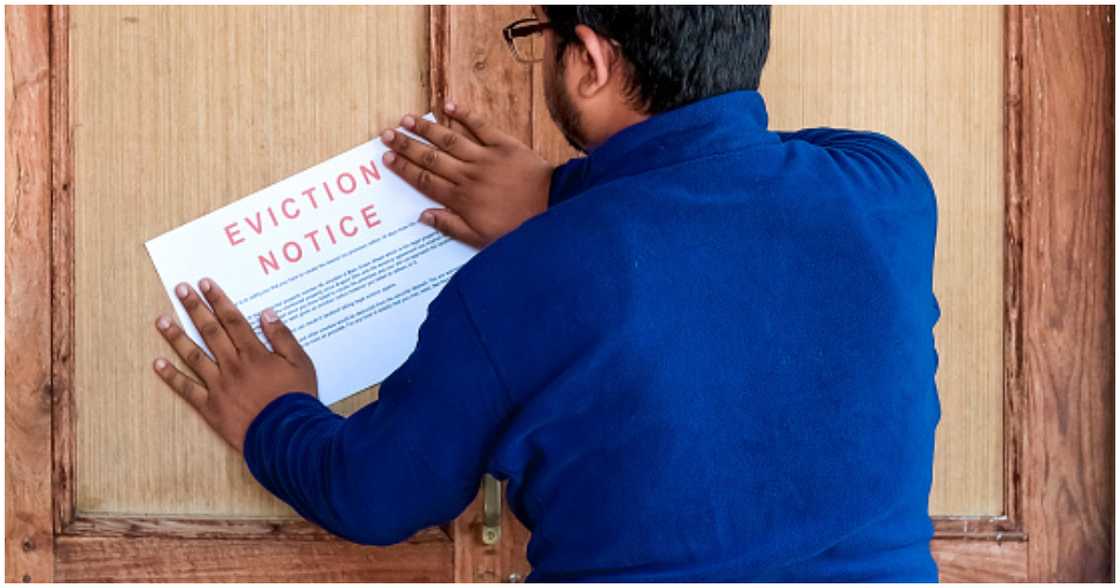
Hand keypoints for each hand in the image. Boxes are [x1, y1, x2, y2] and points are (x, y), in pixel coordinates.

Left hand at [152, 278, 317, 451]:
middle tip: (181, 290)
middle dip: (195, 308)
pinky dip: (171, 377)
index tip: (205, 284)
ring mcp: (219, 385)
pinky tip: (157, 364)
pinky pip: (187, 389)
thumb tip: (267, 314)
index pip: (232, 320)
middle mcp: (232, 365)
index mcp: (254, 353)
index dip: (218, 300)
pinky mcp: (211, 406)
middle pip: (210, 331)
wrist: (286, 434)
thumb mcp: (301, 363)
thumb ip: (283, 337)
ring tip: (161, 320)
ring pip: (193, 356)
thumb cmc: (296, 398)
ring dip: (176, 336)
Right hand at [380, 101, 553, 248]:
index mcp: (461, 199)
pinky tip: (447, 105)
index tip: (388, 157)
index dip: (404, 168)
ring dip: (427, 128)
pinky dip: (463, 115)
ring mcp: (485, 158)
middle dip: (407, 145)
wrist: (552, 209)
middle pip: (431, 158)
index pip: (425, 180)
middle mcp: (468, 175)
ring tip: (408, 119)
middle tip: (387, 134)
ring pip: (449, 140)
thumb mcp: (481, 237)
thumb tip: (423, 216)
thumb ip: (451, 226)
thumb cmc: (517, 227)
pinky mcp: (504, 145)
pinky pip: (480, 126)